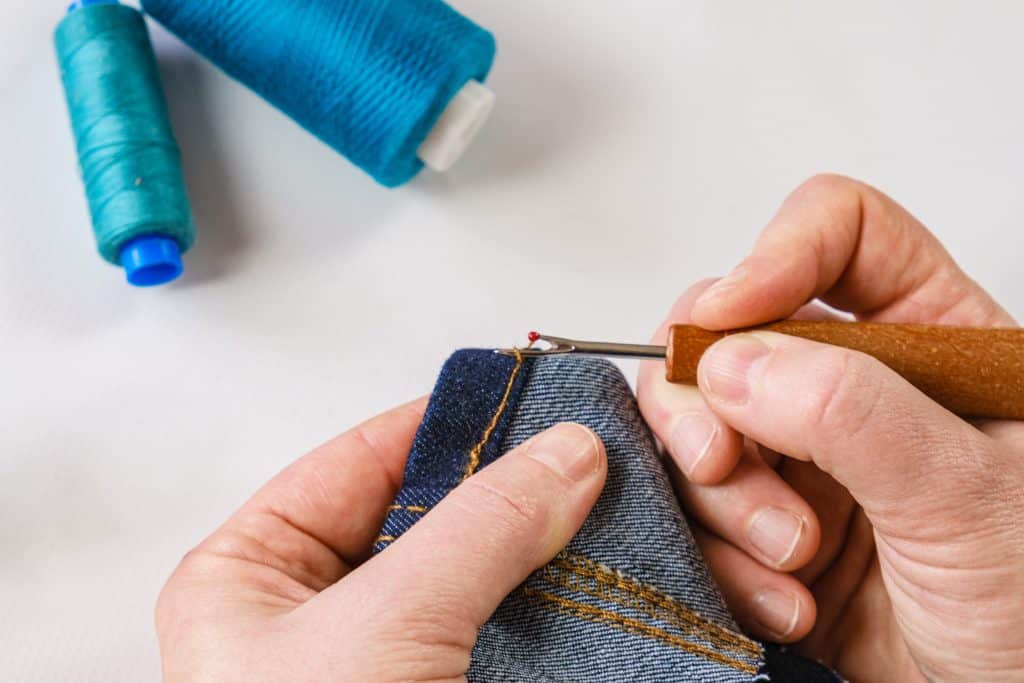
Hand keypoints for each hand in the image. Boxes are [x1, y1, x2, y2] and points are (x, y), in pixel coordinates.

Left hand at [156, 402, 605, 681]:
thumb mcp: (381, 630)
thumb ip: (475, 530)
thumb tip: (562, 456)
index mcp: (254, 572)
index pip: (364, 458)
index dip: (451, 422)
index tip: (533, 400)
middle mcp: (317, 613)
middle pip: (432, 516)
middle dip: (520, 493)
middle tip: (597, 462)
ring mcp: (385, 663)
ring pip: (481, 579)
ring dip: (554, 556)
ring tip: (621, 518)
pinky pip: (509, 640)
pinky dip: (564, 617)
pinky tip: (612, 592)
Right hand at [637, 174, 1023, 681]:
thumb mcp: (970, 499)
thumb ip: (854, 414)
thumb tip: (732, 362)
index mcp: (935, 342)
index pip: (841, 235)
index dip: (774, 256)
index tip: (725, 321)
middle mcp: (857, 385)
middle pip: (732, 329)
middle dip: (709, 403)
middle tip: (723, 462)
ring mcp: (803, 455)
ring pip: (697, 421)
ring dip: (719, 496)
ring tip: (789, 555)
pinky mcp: (763, 520)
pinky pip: (692, 507)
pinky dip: (720, 556)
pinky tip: (783, 599)